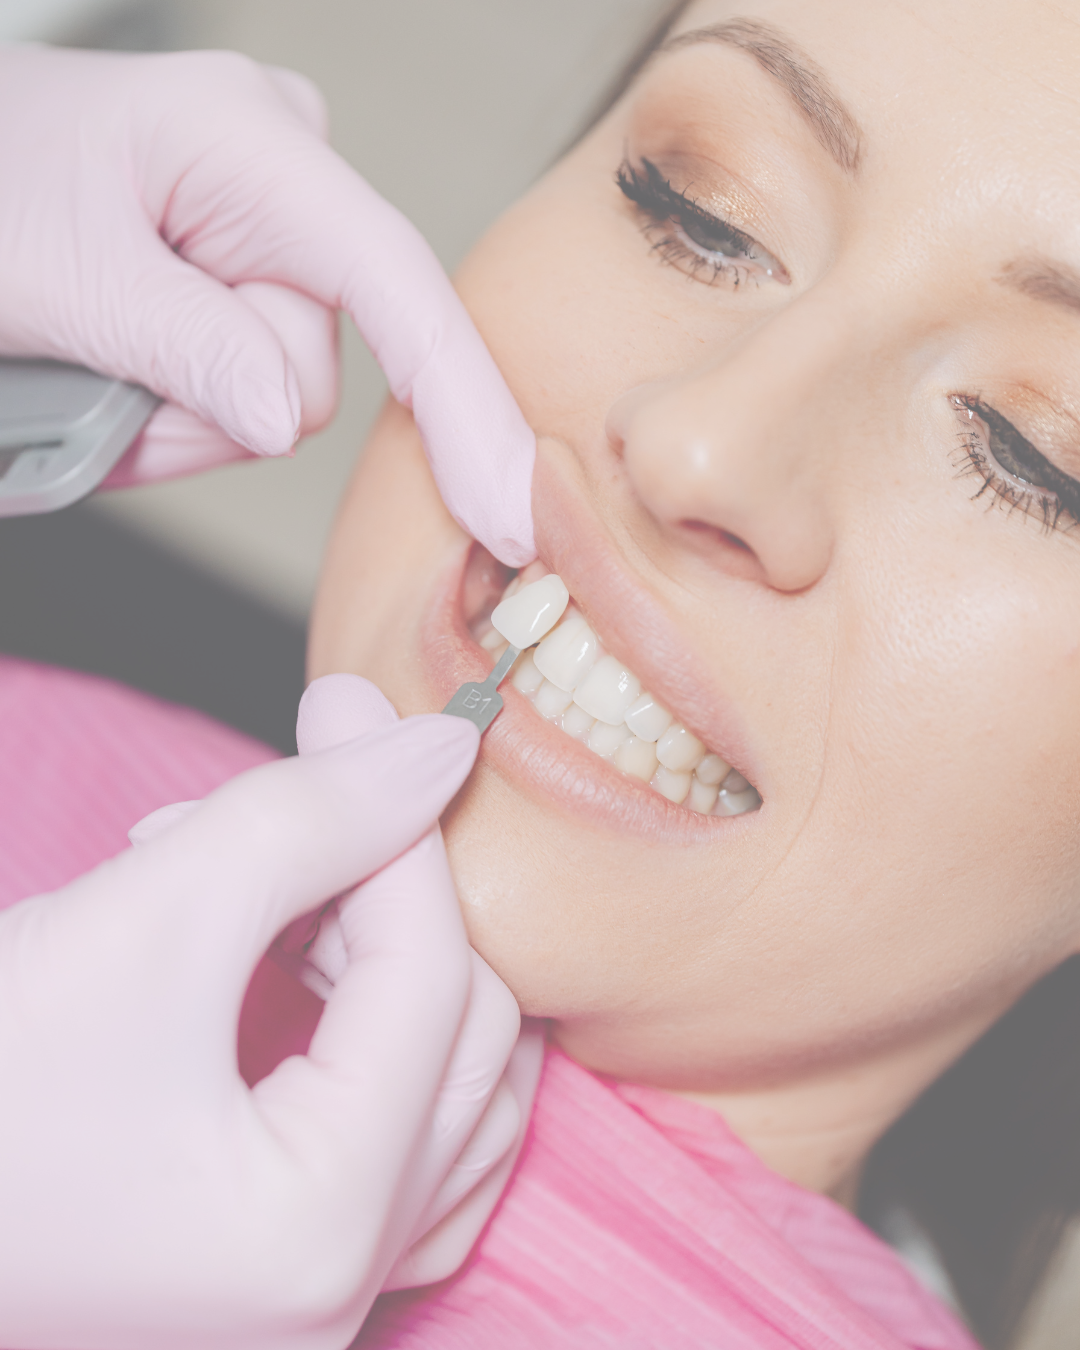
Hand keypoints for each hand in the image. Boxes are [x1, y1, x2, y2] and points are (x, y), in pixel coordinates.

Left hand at [0, 44, 534, 565]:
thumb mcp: (60, 273)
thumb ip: (186, 344)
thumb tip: (287, 415)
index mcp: (251, 144)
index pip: (396, 285)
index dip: (460, 403)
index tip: (503, 508)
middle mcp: (280, 183)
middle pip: (313, 368)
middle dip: (209, 406)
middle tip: (98, 372)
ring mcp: (263, 235)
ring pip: (274, 395)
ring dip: (178, 416)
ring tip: (87, 363)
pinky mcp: (241, 284)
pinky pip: (243, 389)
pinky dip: (174, 411)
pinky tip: (112, 370)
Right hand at [0, 677, 530, 1348]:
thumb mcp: (142, 924)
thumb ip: (307, 823)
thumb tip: (437, 751)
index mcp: (320, 1229)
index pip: (432, 978)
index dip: (400, 825)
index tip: (353, 716)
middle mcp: (336, 1293)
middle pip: (460, 1035)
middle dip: (385, 891)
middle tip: (301, 799)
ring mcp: (306, 1296)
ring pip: (437, 1083)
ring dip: (371, 953)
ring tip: (262, 880)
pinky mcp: (269, 1269)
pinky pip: (387, 1137)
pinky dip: (356, 1025)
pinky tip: (290, 954)